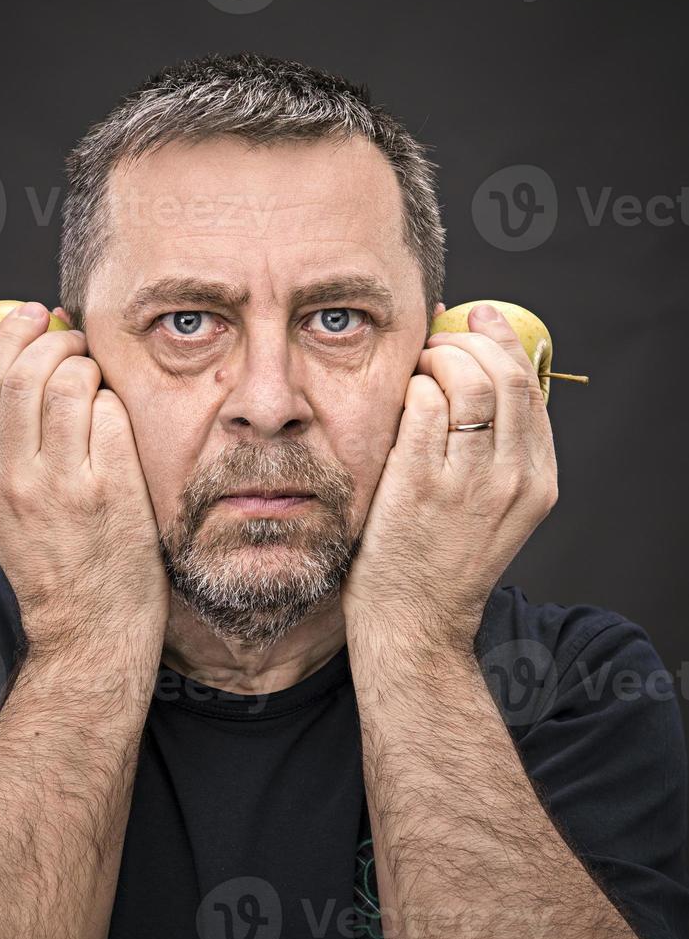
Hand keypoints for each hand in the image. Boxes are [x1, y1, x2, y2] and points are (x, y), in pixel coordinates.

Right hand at [0, 302, 169, 663]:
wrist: (90, 624)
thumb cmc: (56, 562)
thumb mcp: (7, 510)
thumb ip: (9, 451)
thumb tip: (29, 374)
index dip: (10, 337)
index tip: (31, 314)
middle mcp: (16, 478)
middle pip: (27, 375)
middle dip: (55, 340)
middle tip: (74, 336)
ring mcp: (65, 484)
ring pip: (72, 385)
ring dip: (89, 365)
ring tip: (99, 373)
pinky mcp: (111, 489)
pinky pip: (112, 414)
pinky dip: (116, 402)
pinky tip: (120, 417)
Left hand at [341, 303, 557, 652]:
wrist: (415, 620)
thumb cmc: (442, 557)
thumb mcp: (493, 506)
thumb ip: (495, 448)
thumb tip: (477, 371)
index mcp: (538, 480)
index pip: (531, 387)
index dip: (502, 341)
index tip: (478, 318)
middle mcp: (512, 478)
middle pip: (504, 375)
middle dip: (467, 340)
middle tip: (438, 340)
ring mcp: (467, 483)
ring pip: (466, 382)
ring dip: (437, 357)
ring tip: (417, 366)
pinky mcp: (420, 486)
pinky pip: (421, 405)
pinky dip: (411, 385)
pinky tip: (401, 394)